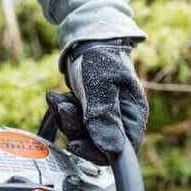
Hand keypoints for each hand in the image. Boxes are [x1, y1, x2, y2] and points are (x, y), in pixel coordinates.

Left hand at [46, 39, 147, 164]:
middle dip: (74, 128)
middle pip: (95, 145)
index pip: (119, 153)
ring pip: (80, 135)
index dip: (96, 153)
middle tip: (65, 107)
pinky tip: (58, 97)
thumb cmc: (100, 56)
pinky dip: (61, 112)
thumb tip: (111, 150)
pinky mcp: (89, 112)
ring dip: (65, 118)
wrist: (88, 37)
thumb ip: (104, 117)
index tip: (75, 144)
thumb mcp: (100, 85)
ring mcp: (104, 117)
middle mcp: (121, 121)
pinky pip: (72, 124)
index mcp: (133, 118)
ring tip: (60, 98)